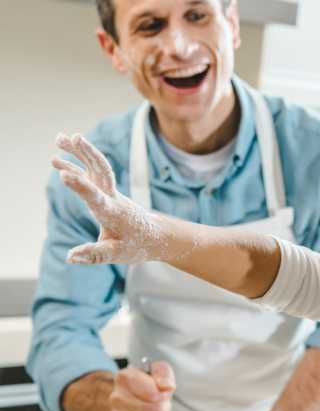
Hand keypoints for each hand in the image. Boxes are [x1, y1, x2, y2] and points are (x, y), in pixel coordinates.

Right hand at [52, 133, 164, 264]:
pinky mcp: (106, 192)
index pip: (96, 197)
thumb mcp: (117, 254)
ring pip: (95, 167)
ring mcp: (110, 192)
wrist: (155, 236)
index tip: (63, 174)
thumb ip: (95, 255)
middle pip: (101, 171)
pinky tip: (56, 159)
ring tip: (59, 137)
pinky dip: (75, 165)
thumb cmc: (137, 246)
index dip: (80, 186)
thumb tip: (70, 257)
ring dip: (79, 152)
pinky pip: (90, 174)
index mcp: (113, 213)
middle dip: (88, 154)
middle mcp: (112, 197)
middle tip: (74, 137)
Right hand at [108, 361, 174, 410]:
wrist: (129, 399)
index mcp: (124, 378)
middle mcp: (116, 398)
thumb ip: (164, 375)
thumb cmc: (147, 384)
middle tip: (161, 405)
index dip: (163, 396)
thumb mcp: (158, 371)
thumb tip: (167, 388)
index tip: (162, 394)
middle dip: (164, 409)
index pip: (153, 395)